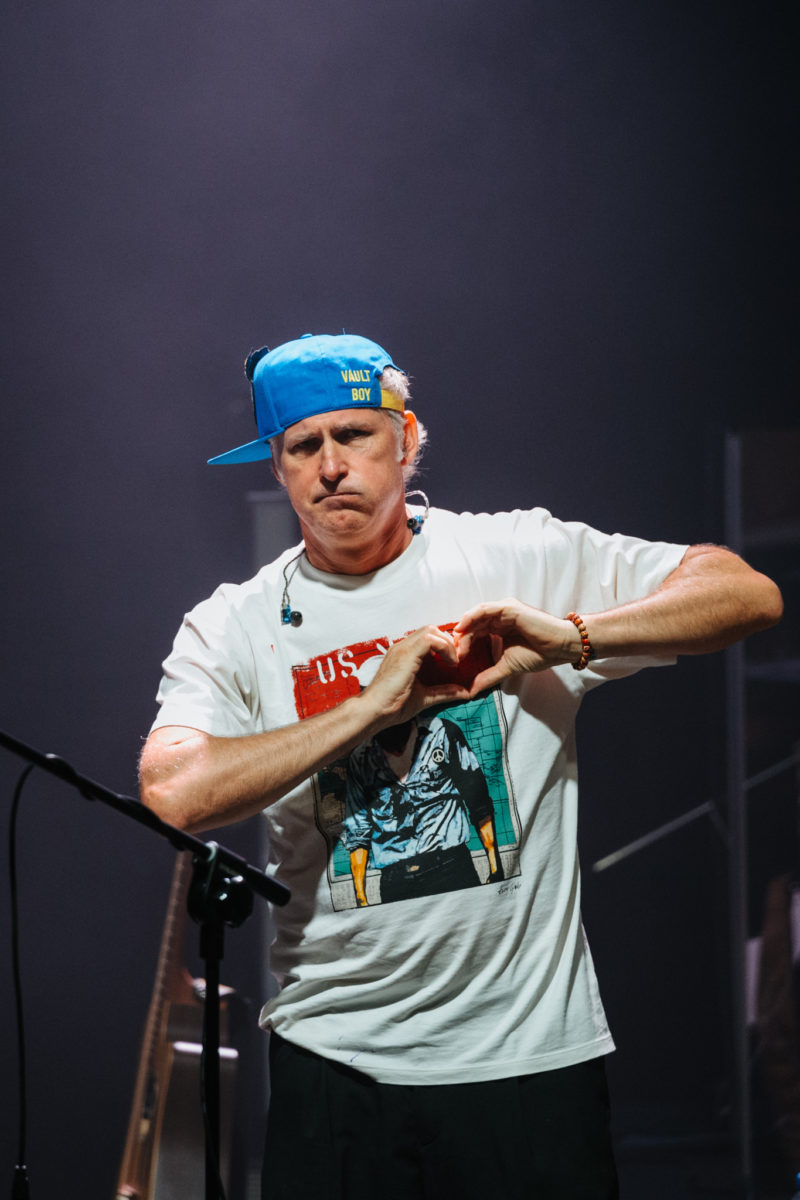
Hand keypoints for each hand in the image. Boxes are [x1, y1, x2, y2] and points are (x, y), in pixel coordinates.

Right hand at [360, 626, 472, 730]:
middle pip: (430, 629)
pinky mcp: (405, 655)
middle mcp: (402, 647)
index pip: (427, 637)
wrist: (374, 711)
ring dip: (446, 643)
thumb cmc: (392, 706)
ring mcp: (402, 649)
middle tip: (456, 660)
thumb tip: (464, 693)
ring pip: (430, 630)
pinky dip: (444, 647)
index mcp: (404, 654)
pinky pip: (429, 640)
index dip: (444, 645)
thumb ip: (443, 692)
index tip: (453, 661)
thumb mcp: (424, 697)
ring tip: (453, 662)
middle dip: (447, 641)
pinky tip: (449, 663)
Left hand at [454, 598, 580, 693]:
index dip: (463, 644)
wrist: (559, 648)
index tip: (456, 659)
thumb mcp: (507, 667)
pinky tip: (463, 628)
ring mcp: (504, 611)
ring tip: (457, 642)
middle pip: (472, 624)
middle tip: (453, 653)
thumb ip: (488, 676)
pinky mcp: (509, 608)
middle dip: (461, 638)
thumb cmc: (538, 654)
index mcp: (498, 627)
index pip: (474, 632)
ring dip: (464, 628)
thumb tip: (471, 691)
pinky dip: (472, 617)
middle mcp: (499, 617)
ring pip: (476, 616)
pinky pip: (485, 609)